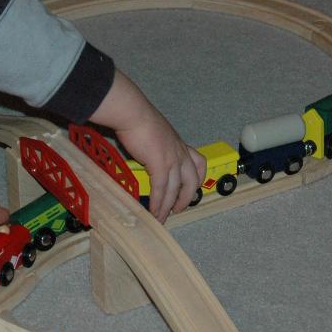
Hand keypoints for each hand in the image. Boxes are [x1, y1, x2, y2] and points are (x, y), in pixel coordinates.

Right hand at [88, 70, 204, 222]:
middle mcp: (180, 152)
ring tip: (162, 218)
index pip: (199, 162)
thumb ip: (154, 144)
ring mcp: (172, 159)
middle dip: (185, 198)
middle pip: (191, 181)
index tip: (192, 189)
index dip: (197, 178)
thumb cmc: (138, 117)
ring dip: (168, 206)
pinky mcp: (160, 164)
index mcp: (179, 143)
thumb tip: (145, 152)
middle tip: (177, 210)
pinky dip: (158, 203)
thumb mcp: (153, 132)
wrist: (132, 112)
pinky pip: (161, 189)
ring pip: (175, 189)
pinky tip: (153, 212)